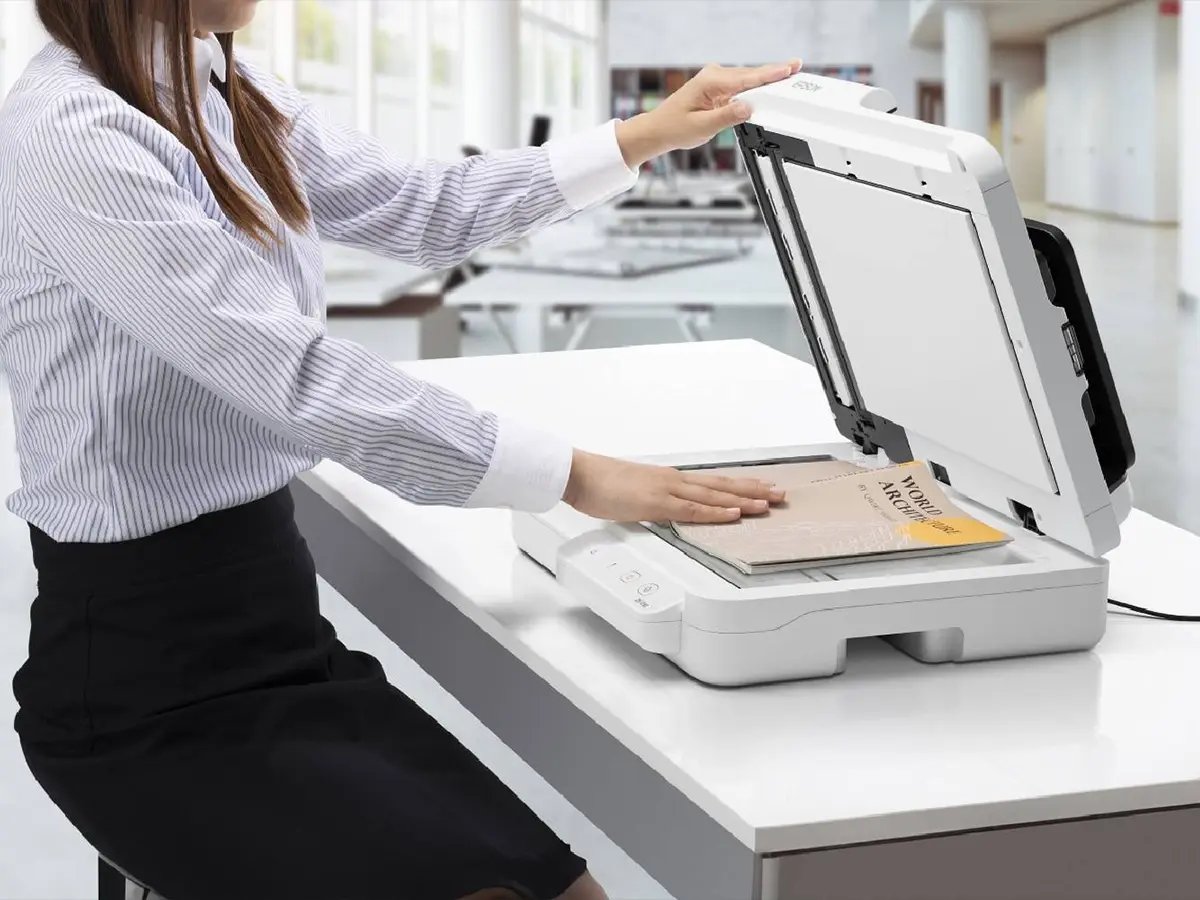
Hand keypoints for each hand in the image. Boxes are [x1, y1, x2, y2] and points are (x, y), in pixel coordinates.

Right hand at [563, 450, 785, 523]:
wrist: (580, 474)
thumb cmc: (602, 482)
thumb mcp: (635, 492)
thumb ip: (655, 500)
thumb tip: (667, 510)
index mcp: (670, 478)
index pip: (713, 482)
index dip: (740, 485)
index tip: (761, 487)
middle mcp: (674, 480)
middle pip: (722, 485)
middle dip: (753, 490)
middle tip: (780, 494)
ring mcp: (667, 490)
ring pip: (714, 496)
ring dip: (743, 500)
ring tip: (768, 504)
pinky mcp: (656, 503)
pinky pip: (692, 510)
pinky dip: (716, 512)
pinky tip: (733, 514)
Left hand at [614, 60, 802, 167]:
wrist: (659, 129)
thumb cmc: (675, 127)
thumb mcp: (703, 127)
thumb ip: (727, 116)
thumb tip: (748, 107)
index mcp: (711, 81)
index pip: (748, 78)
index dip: (771, 74)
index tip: (790, 68)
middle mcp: (714, 76)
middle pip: (751, 76)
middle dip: (774, 74)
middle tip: (798, 69)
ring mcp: (716, 80)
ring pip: (748, 80)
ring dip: (766, 81)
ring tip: (789, 77)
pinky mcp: (718, 88)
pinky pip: (741, 87)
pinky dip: (755, 88)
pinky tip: (769, 89)